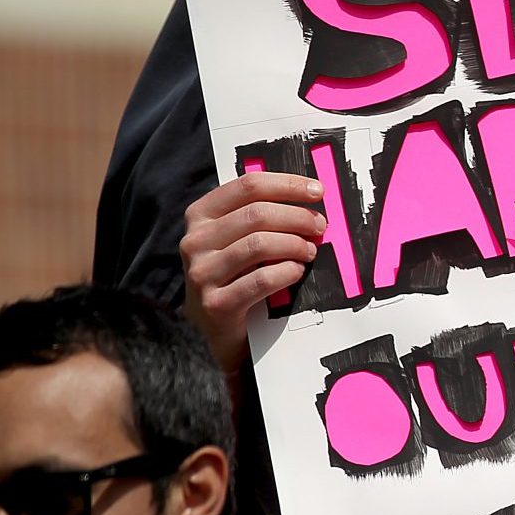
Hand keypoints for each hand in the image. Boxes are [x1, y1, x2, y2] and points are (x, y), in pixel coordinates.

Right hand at [180, 171, 325, 372]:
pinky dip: (287, 272)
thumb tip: (311, 194)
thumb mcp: (241, 238)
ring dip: (295, 244)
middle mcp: (194, 241)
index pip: (247, 186)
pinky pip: (261, 280)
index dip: (287, 185)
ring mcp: (201, 273)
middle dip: (298, 217)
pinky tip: (297, 271)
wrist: (223, 329)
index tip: (318, 191)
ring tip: (310, 250)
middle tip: (320, 226)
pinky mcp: (215, 304)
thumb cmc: (240, 273)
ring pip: (259, 244)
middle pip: (257, 214)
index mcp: (201, 215)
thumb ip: (263, 214)